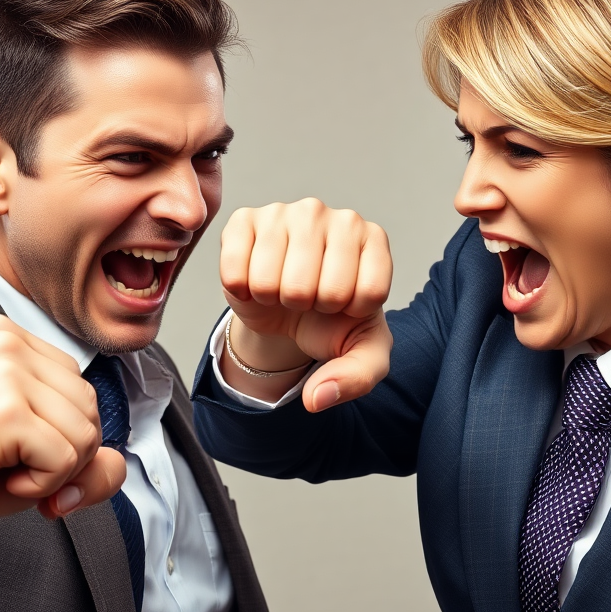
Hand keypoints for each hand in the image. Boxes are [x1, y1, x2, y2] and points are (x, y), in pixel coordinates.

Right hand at [0, 314, 125, 545]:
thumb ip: (92, 458)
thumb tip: (118, 464)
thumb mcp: (42, 453)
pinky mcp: (2, 410)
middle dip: (65, 455)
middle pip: (92, 411)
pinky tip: (0, 474)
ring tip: (5, 464)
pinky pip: (64, 460)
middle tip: (12, 460)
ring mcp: (3, 372)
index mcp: (14, 337)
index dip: (66, 435)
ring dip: (53, 472)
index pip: (86, 392)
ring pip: (85, 436)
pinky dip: (41, 484)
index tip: (18, 445)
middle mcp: (8, 342)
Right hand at [220, 198, 392, 410]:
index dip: (350, 313)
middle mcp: (335, 217)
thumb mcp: (361, 355)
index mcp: (373, 241)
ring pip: (274, 282)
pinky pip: (236, 272)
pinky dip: (244, 291)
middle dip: (311, 309)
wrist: (292, 312)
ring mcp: (289, 212)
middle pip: (318, 289)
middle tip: (310, 300)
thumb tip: (316, 399)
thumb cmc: (332, 323)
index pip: (367, 292)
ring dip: (275, 299)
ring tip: (285, 290)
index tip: (345, 306)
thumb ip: (355, 379)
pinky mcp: (246, 219)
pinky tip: (257, 281)